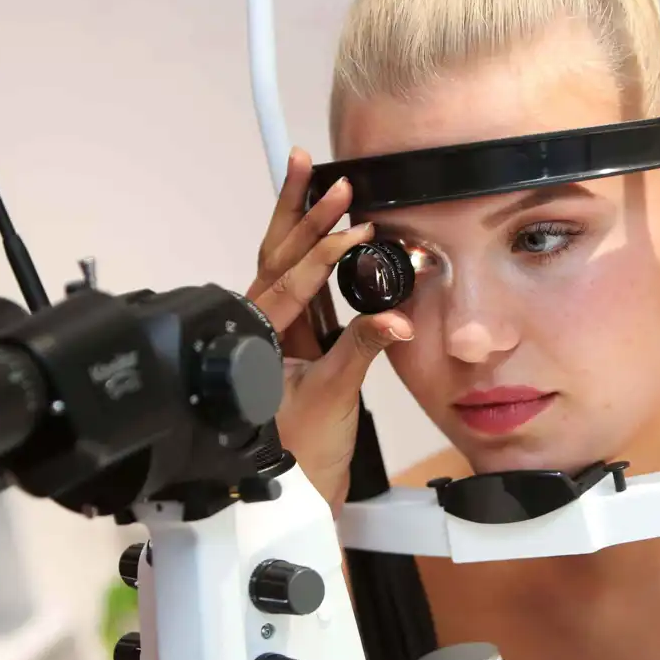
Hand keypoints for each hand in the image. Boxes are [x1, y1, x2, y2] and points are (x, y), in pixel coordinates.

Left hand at [247, 148, 413, 507]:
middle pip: (275, 252)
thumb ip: (363, 351)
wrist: (291, 492)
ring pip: (282, 262)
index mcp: (263, 334)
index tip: (357, 227)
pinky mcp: (296, 341)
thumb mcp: (334, 397)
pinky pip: (301, 284)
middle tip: (312, 167)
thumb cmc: (299, 453)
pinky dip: (313, 253)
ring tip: (314, 179)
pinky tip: (331, 232)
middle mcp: (263, 325)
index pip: (294, 277)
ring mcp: (278, 330)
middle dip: (296, 208)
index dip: (324, 248)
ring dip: (299, 221)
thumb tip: (395, 319)